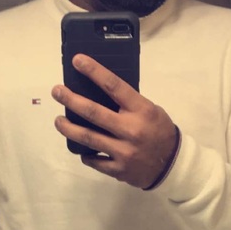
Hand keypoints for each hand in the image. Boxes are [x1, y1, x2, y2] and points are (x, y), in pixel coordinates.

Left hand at [52, 54, 176, 188]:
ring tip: (58, 120)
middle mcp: (131, 129)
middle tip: (57, 91)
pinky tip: (81, 147)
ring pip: (88, 137)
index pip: (114, 86)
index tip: (78, 61)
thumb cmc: (160, 131)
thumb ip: (129, 104)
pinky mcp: (118, 169)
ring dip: (68, 128)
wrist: (173, 164)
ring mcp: (123, 151)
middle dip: (71, 100)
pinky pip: (94, 160)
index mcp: (141, 110)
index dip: (94, 71)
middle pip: (93, 112)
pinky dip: (86, 152)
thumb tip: (99, 91)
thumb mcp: (151, 110)